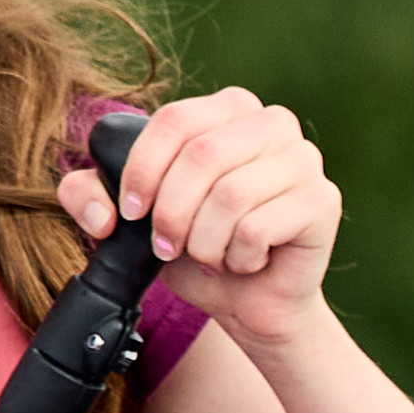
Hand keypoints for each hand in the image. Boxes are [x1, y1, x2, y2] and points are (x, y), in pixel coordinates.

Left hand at [68, 89, 339, 361]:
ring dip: (205, 242)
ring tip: (210, 255)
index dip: (143, 170)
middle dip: (172, 213)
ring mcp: (304, 158)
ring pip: (231, 195)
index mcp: (227, 110)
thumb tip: (100, 211)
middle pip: (202, 155)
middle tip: (168, 246)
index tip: (130, 212)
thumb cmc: (195, 250)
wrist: (250, 303)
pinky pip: (258, 228)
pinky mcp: (322, 201)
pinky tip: (245, 261)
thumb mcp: (132, 222)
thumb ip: (91, 196)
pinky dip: (237, 258)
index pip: (175, 120)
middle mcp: (272, 122)